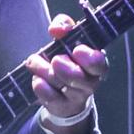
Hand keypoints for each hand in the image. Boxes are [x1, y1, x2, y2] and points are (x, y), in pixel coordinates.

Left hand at [25, 14, 107, 133]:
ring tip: (35, 63)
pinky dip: (40, 86)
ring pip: (59, 84)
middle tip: (55, 60)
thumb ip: (64, 26)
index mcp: (96, 64)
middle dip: (63, 67)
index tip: (76, 50)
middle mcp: (90, 82)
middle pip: (77, 78)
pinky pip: (49, 97)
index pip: (98, 63)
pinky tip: (37, 79)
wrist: (63, 91)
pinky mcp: (62, 107)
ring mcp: (76, 97)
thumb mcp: (67, 38)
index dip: (88, 58)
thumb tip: (57, 29)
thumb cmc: (68, 58)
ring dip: (43, 70)